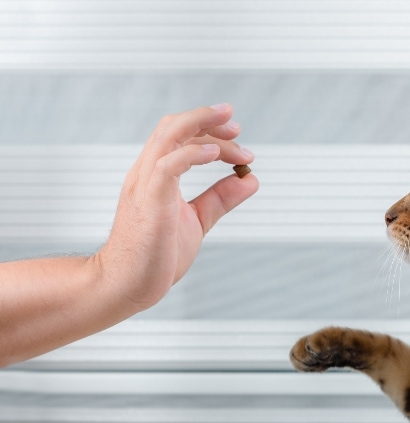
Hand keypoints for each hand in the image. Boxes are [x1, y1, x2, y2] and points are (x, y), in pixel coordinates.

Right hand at [97, 103, 257, 311]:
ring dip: (202, 126)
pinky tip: (216, 155)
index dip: (208, 128)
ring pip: (168, 137)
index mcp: (155, 175)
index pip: (178, 135)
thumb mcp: (197, 220)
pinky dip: (193, 154)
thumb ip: (220, 199)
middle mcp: (147, 173)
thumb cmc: (156, 255)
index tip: (238, 135)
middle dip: (207, 118)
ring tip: (233, 130)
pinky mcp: (150, 201)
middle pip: (173, 127)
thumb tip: (250, 180)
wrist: (128, 285)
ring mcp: (145, 185)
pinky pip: (167, 165)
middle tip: (237, 126)